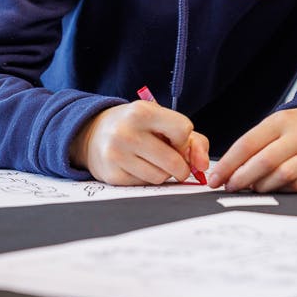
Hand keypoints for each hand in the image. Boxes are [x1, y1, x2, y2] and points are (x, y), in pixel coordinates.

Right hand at [70, 101, 209, 185]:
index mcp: (143, 111)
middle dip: (181, 165)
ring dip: (164, 173)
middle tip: (174, 160)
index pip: (183, 130)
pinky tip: (138, 166)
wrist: (93, 134)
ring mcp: (117, 154)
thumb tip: (202, 166)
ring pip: (161, 177)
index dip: (184, 139)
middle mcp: (127, 131)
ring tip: (152, 160)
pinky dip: (148, 178)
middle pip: (174, 161)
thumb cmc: (137, 126)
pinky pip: (145, 185)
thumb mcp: (162, 121)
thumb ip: (193, 140)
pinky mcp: (112, 175)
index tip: (175, 140)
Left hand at [208, 106, 296, 192]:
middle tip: (229, 187)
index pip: (248, 143)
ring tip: (251, 188)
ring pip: (281, 176)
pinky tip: (272, 189)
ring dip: (261, 186)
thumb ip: (255, 144)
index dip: (228, 163)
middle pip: (264, 161)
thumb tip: (228, 169)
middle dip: (241, 178)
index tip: (215, 177)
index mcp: (282, 121)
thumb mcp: (277, 124)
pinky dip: (281, 190)